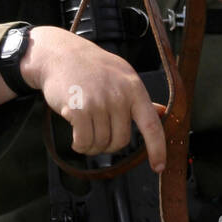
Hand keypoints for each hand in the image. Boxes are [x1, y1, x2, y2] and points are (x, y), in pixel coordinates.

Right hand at [22, 26, 166, 171]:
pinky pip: (84, 142)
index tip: (159, 166)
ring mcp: (98, 103)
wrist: (60, 54)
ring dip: (92, 146)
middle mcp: (118, 96)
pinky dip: (80, 146)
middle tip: (99, 136)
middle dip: (109, 146)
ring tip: (85, 132)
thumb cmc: (93, 66)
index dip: (158, 149)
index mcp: (134, 88)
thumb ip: (139, 98)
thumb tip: (161, 113)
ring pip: (101, 143)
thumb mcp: (122, 75)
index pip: (152, 125)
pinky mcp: (78, 110)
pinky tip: (76, 138)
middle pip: (121, 141)